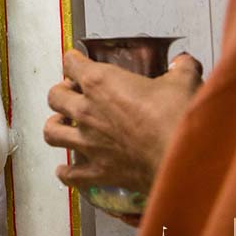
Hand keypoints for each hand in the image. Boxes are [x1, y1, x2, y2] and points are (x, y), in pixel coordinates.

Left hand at [44, 50, 202, 193]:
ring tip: (63, 125)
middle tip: (72, 93)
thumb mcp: (182, 82)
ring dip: (56, 127)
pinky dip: (66, 173)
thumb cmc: (177, 117)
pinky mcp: (98, 171)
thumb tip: (184, 64)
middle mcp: (87, 111)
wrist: (183, 156)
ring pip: (52, 132)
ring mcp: (89, 142)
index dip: (74, 61)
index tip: (78, 62)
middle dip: (61, 93)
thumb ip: (180, 69)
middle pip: (55, 96)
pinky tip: (68, 170)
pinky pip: (70, 174)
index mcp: (100, 82)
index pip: (71, 63)